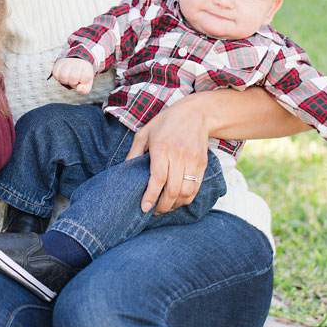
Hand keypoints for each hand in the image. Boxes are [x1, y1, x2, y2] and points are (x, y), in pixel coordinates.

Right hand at [51, 58, 95, 93]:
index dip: (83, 81)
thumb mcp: (86, 84)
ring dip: (65, 81)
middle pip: (73, 77)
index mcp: (86, 67)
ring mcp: (67, 62)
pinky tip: (63, 76)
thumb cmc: (81, 76)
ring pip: (63, 76)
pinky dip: (58, 78)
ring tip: (68, 79)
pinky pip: (56, 74)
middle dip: (73, 83)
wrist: (75, 64)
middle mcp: (77, 62)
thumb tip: (78, 88)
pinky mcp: (59, 63)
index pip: (86, 76)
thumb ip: (85, 89)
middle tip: (74, 80)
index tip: (82, 79)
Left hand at [125, 95, 212, 213]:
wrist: (196, 114)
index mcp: (162, 147)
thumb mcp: (144, 133)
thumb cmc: (166, 122)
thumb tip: (124, 171)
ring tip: (165, 207)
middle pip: (173, 189)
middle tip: (154, 211)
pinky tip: (177, 200)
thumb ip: (134, 153)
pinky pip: (196, 188)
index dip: (151, 196)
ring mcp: (193, 161)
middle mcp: (179, 155)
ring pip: (186, 192)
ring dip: (175, 205)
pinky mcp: (202, 164)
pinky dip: (186, 199)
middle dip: (163, 206)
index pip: (158, 177)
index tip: (144, 207)